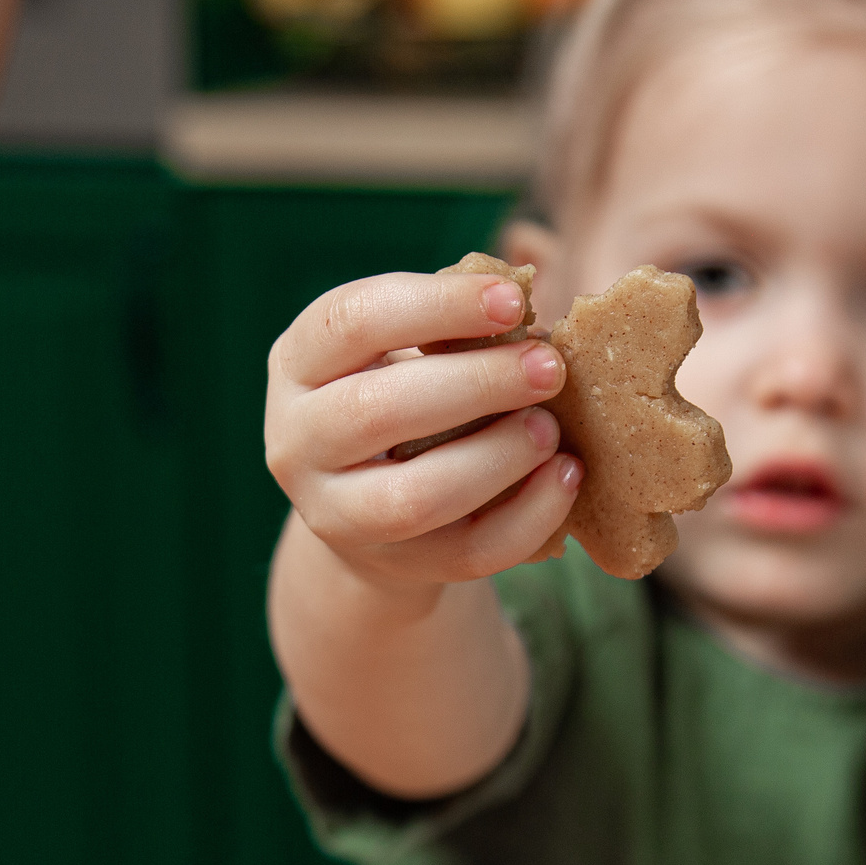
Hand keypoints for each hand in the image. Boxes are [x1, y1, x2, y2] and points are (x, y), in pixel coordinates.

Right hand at [265, 269, 581, 591]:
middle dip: (477, 384)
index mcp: (299, 364)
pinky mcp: (396, 565)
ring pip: (417, 496)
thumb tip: (529, 311)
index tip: (513, 298)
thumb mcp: (395, 352)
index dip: (436, 305)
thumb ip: (447, 329)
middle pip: (378, 410)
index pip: (353, 321)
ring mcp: (338, 514)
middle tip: (550, 366)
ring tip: (551, 427)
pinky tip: (567, 475)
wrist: (368, 506)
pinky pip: (469, 552)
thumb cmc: (401, 396)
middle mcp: (298, 441)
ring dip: (499, 456)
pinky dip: (529, 515)